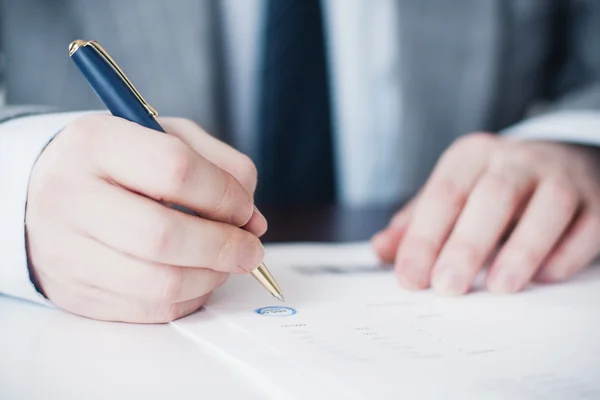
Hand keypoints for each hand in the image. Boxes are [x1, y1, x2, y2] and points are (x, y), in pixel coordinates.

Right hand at [26, 115, 266, 322]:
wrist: (46, 193)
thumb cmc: (119, 164)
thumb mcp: (167, 138)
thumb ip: (220, 166)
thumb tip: (252, 220)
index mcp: (96, 143)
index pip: (175, 170)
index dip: (224, 195)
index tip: (244, 208)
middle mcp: (71, 197)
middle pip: (163, 236)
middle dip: (223, 247)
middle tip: (250, 250)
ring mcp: (65, 251)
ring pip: (159, 283)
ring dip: (211, 277)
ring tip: (224, 262)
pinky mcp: (74, 293)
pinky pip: (149, 309)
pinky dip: (188, 298)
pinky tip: (196, 278)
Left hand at [372, 133, 599, 294]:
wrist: (560, 159)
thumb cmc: (492, 185)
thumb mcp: (451, 194)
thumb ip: (416, 223)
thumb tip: (382, 251)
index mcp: (471, 156)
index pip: (443, 195)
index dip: (423, 238)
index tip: (409, 278)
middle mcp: (515, 159)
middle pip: (493, 197)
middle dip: (467, 244)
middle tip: (447, 287)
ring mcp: (561, 176)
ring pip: (546, 206)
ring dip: (522, 249)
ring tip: (498, 287)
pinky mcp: (597, 199)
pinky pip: (587, 225)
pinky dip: (567, 253)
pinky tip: (545, 277)